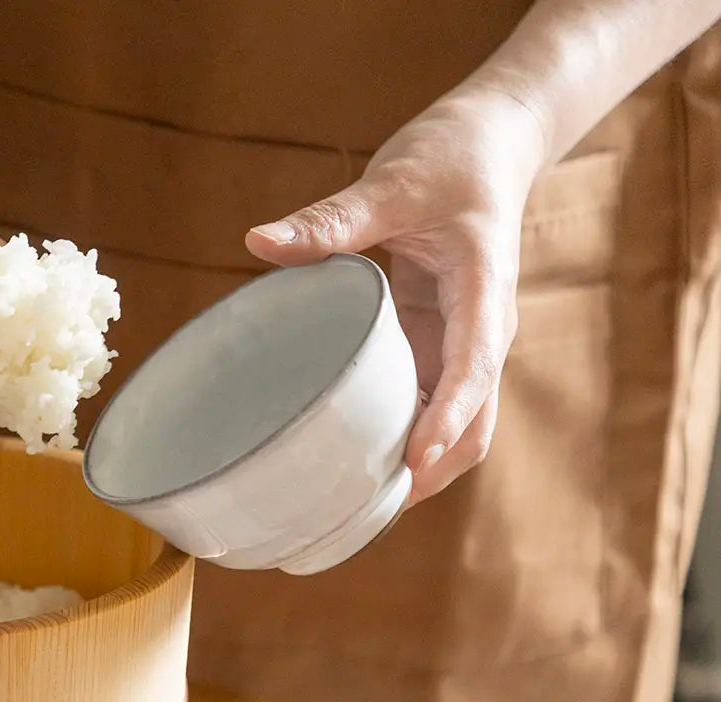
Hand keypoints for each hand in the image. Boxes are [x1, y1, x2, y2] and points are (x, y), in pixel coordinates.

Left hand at [245, 91, 547, 504]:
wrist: (492, 141)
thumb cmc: (450, 158)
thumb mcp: (392, 183)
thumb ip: (330, 219)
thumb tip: (258, 242)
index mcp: (482, 293)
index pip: (474, 369)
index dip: (446, 420)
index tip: (414, 463)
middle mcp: (481, 330)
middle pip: (475, 422)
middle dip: (432, 469)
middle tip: (366, 511)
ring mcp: (461, 342)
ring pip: (456, 424)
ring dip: (418, 466)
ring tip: (353, 507)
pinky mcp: (438, 342)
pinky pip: (428, 403)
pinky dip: (401, 436)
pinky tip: (354, 461)